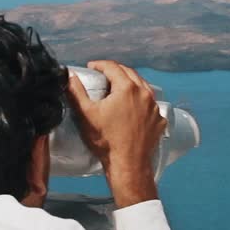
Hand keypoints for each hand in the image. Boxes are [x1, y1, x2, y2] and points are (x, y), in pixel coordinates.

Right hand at [66, 60, 165, 207]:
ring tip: (117, 89)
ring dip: (129, 83)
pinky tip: (133, 107)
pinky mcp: (159, 120)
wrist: (128, 165)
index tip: (91, 67)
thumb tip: (70, 76)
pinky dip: (141, 101)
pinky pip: (150, 103)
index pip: (112, 67)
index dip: (99, 65)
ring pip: (142, 86)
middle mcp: (144, 93)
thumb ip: (76, 92)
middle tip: (103, 75)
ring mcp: (154, 107)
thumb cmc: (107, 141)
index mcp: (127, 88)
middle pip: (129, 73)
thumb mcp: (86, 114)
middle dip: (115, 71)